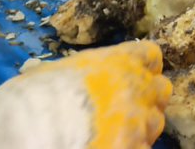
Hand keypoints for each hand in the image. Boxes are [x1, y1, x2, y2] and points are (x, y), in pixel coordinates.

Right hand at [0, 41, 171, 148]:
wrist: (34, 131)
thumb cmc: (34, 97)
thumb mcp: (50, 74)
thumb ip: (73, 73)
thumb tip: (57, 76)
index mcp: (121, 60)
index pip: (150, 55)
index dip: (142, 67)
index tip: (132, 76)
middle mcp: (139, 86)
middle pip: (160, 90)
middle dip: (147, 99)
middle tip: (125, 111)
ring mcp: (142, 120)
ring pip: (155, 122)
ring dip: (140, 128)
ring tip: (115, 136)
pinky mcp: (138, 148)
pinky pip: (143, 147)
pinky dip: (131, 148)